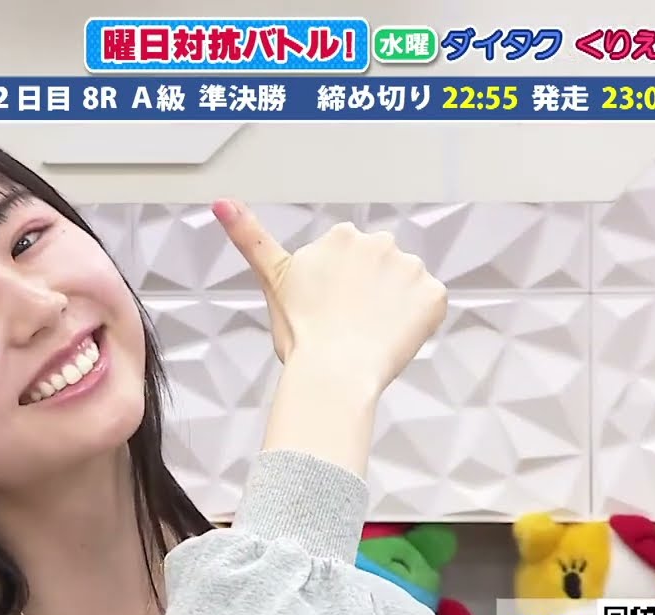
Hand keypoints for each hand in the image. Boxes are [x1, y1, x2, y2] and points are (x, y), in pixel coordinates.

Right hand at [213, 199, 446, 394]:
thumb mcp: (272, 280)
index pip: (347, 260)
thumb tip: (220, 201)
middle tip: (346, 324)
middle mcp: (379, 242)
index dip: (337, 289)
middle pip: (378, 268)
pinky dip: (415, 324)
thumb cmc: (300, 334)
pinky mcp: (433, 295)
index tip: (327, 310)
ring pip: (403, 287)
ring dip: (392, 306)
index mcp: (341, 236)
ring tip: (368, 334)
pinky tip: (392, 338)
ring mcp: (410, 268)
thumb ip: (249, 236)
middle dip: (367, 292)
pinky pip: (428, 307)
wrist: (333, 373)